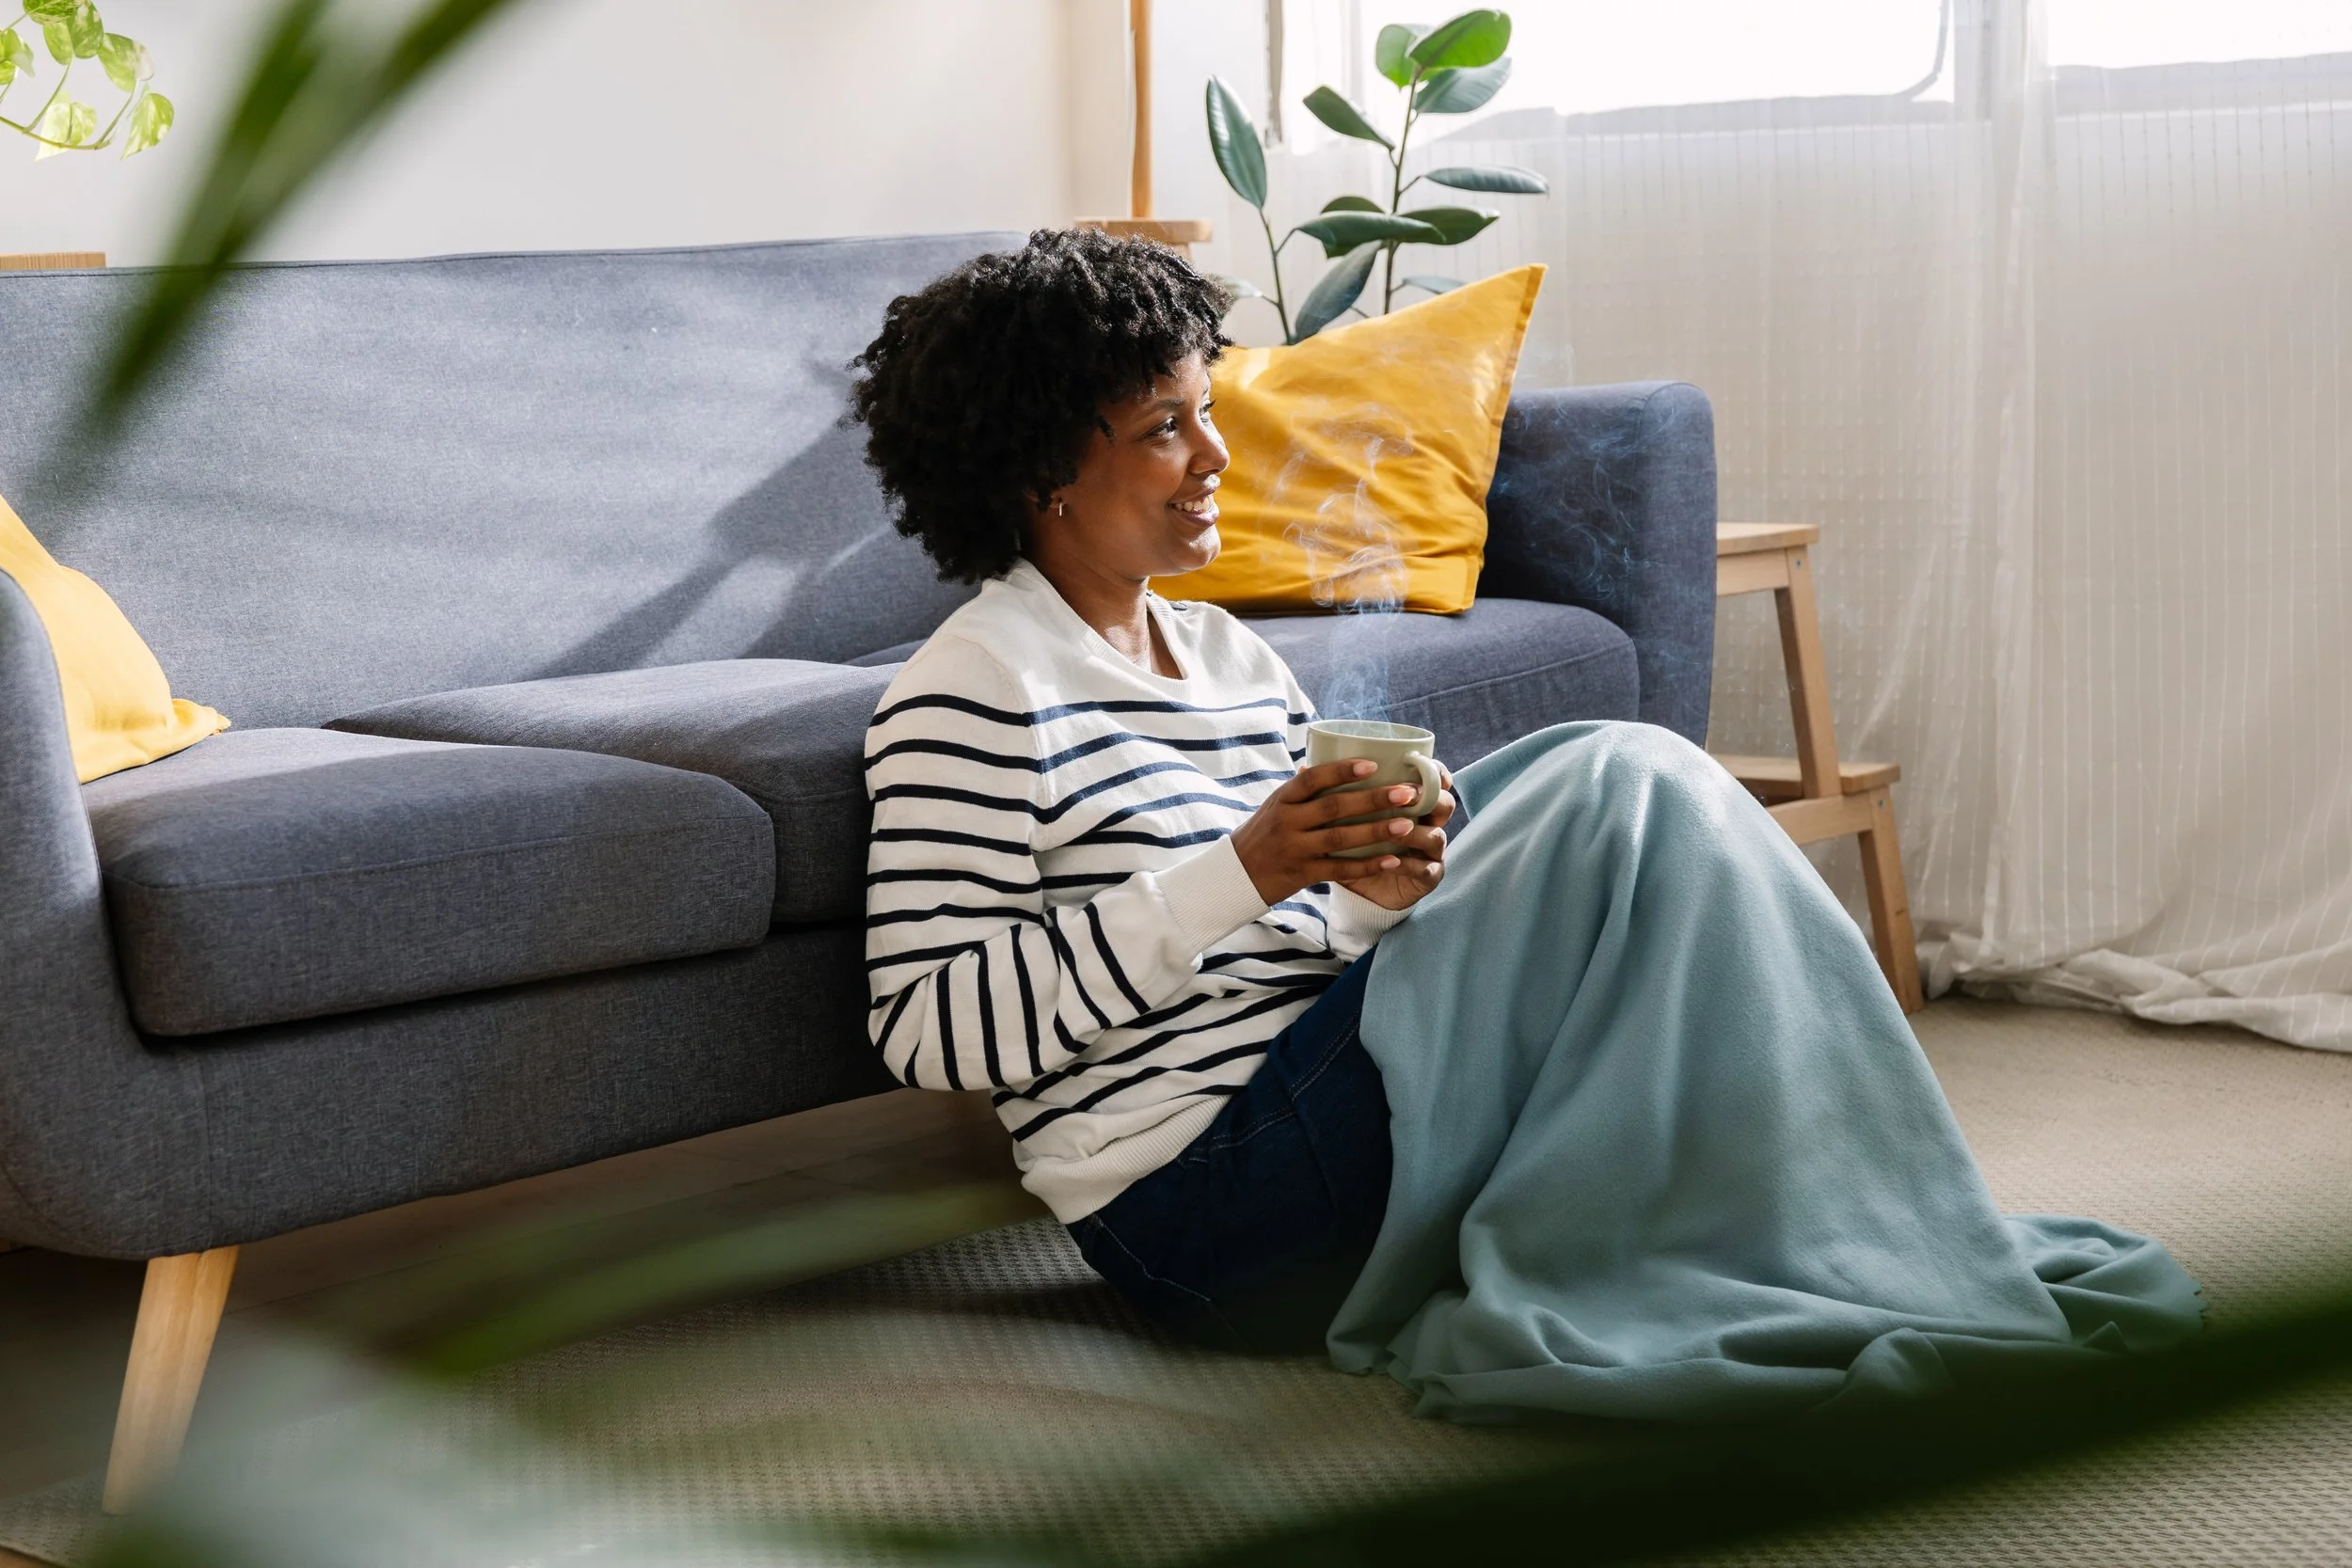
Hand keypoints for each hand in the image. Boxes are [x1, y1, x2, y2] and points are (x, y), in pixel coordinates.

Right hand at [1231, 759, 1440, 906]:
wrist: (1235, 876)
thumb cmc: (1261, 835)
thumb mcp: (1274, 806)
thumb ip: (1300, 789)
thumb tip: (1322, 759)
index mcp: (1282, 799)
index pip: (1313, 778)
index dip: (1343, 770)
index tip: (1374, 764)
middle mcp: (1287, 822)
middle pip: (1334, 807)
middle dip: (1374, 799)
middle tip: (1407, 793)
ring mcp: (1295, 849)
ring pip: (1341, 839)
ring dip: (1377, 831)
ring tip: (1407, 825)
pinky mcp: (1302, 874)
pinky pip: (1340, 870)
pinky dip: (1367, 866)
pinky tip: (1392, 861)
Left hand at [1345, 762, 1453, 910]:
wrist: (1363, 889)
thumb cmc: (1353, 847)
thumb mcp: (1345, 820)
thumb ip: (1335, 794)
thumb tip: (1304, 765)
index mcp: (1414, 803)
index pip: (1435, 781)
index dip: (1435, 771)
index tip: (1421, 762)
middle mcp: (1428, 824)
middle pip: (1442, 805)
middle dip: (1427, 798)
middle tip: (1407, 794)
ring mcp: (1430, 852)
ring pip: (1434, 837)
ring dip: (1416, 832)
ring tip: (1399, 828)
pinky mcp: (1427, 878)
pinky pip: (1424, 870)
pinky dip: (1408, 865)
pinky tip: (1392, 862)